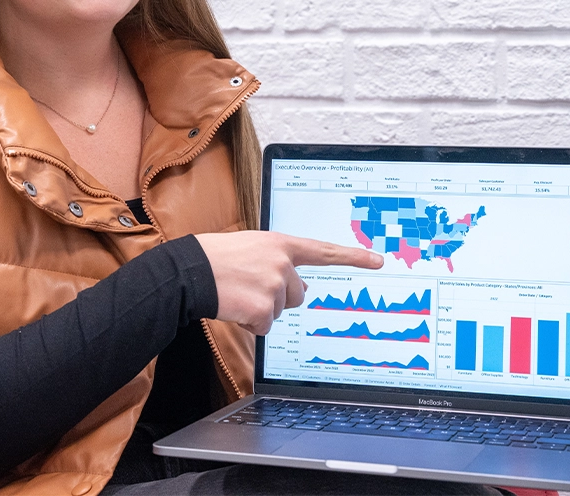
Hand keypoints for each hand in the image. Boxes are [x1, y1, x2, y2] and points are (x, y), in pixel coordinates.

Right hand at [196, 231, 382, 334]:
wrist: (191, 270)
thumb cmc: (217, 257)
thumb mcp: (252, 247)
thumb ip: (278, 260)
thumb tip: (299, 287)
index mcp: (280, 244)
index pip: (323, 251)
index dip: (353, 256)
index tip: (377, 260)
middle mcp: (282, 263)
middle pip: (297, 295)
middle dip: (277, 297)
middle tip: (249, 285)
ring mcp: (274, 286)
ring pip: (279, 311)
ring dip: (260, 309)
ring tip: (237, 292)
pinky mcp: (264, 309)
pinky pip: (265, 326)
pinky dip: (249, 322)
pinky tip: (234, 305)